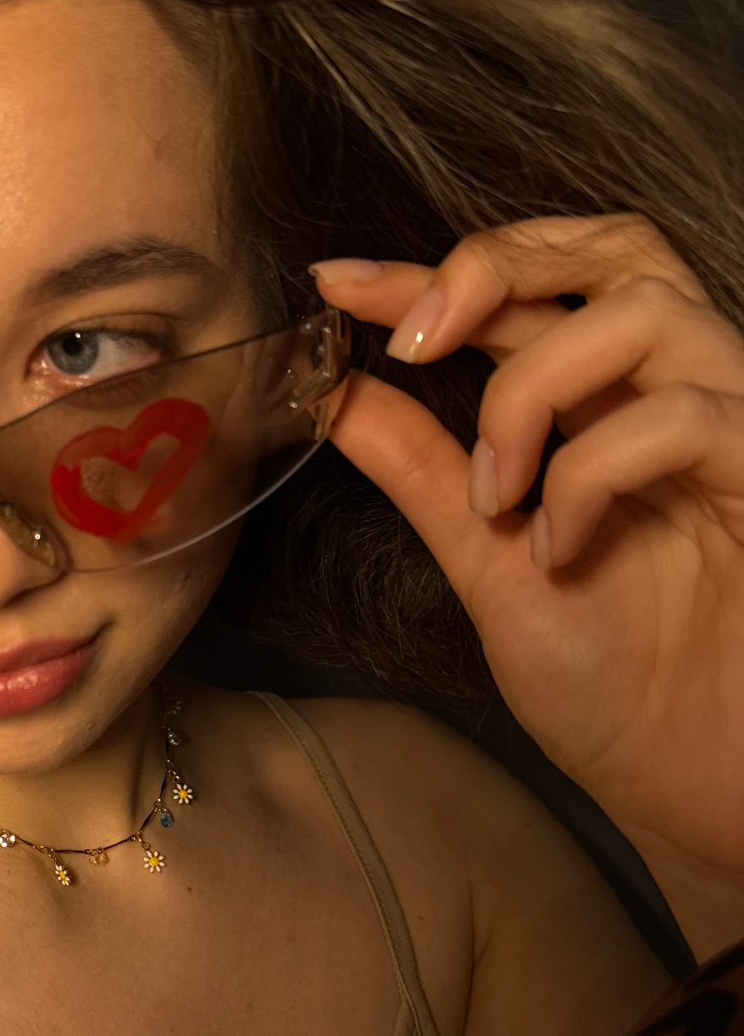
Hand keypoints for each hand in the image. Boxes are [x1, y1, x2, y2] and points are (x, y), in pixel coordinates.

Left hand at [312, 215, 743, 957]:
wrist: (698, 791)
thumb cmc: (617, 689)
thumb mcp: (488, 564)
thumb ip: (424, 471)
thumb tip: (335, 391)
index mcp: (616, 405)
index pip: (534, 289)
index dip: (433, 270)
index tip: (333, 283)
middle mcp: (685, 393)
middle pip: (614, 244)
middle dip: (496, 266)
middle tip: (411, 336)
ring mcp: (739, 428)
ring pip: (645, 308)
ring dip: (535, 388)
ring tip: (494, 495)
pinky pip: (687, 415)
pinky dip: (594, 472)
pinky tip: (561, 549)